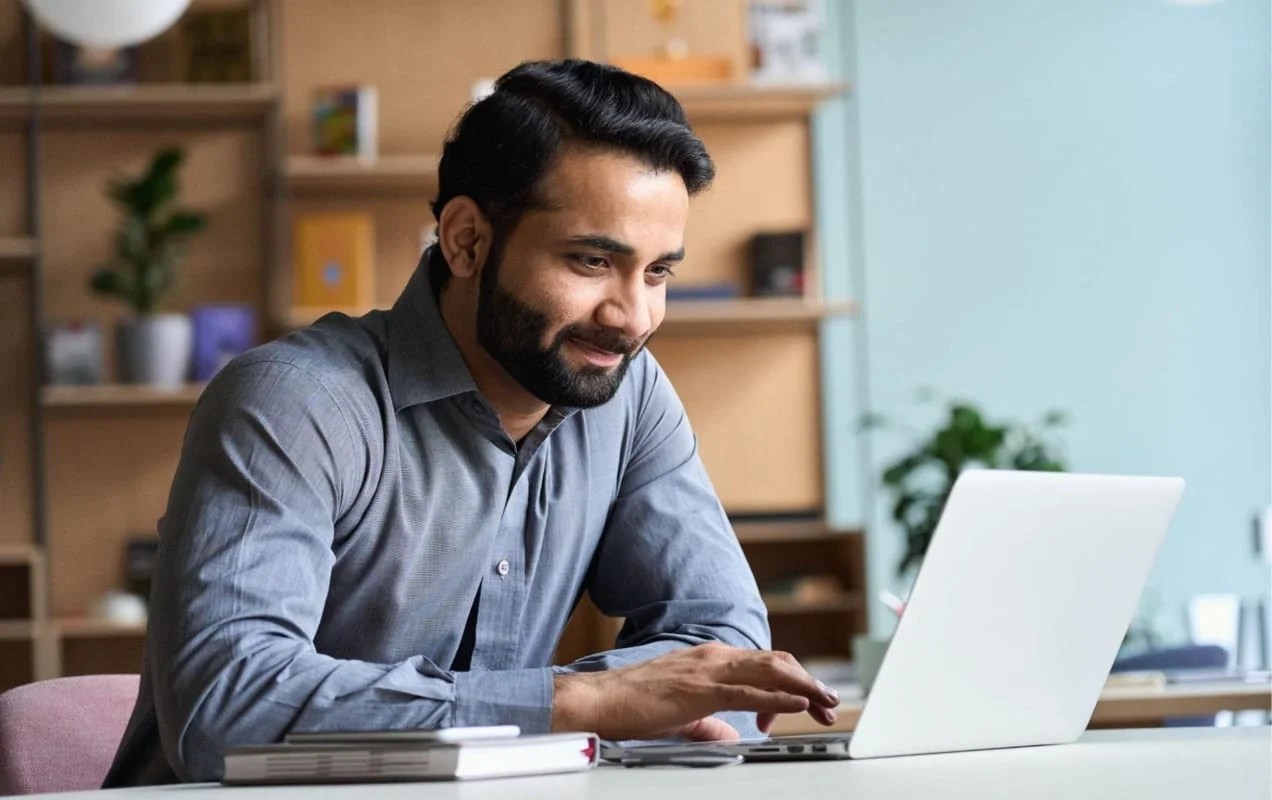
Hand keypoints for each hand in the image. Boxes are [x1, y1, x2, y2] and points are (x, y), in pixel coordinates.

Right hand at [550, 643, 838, 740]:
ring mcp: (707, 670)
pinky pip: (748, 690)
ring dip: (803, 687)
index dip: (792, 682)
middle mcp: (713, 656)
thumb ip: (709, 723)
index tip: (807, 704)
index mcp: (710, 660)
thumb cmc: (632, 706)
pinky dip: (779, 696)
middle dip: (808, 682)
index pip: (763, 665)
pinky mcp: (700, 689)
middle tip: (829, 704)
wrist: (598, 700)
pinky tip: (798, 704)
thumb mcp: (682, 715)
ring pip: (770, 671)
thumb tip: (731, 736)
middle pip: (776, 663)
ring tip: (826, 701)